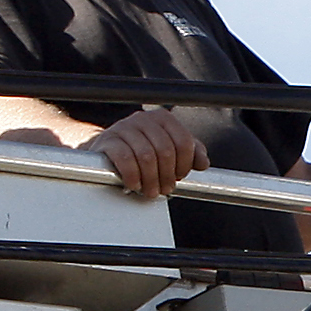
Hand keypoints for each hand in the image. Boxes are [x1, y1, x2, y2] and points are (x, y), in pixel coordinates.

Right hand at [85, 106, 207, 197]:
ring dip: (151, 180)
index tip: (180, 176)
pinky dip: (133, 176)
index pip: (183, 141)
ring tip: (151, 191)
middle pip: (165, 150)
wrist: (107, 150)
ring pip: (146, 156)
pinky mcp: (108, 141)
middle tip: (165, 189)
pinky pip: (125, 159)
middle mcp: (144, 119)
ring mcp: (124, 128)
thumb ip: (190, 153)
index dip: (185, 164)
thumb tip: (203, 163)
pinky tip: (134, 184)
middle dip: (167, 175)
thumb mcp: (169, 149)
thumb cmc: (140, 150)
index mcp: (163, 118)